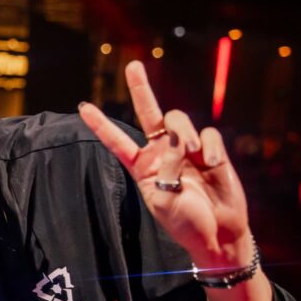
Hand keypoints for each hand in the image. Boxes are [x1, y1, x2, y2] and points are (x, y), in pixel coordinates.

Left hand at [79, 61, 253, 269]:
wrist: (217, 234)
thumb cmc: (185, 223)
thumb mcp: (163, 200)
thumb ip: (166, 168)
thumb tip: (180, 139)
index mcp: (141, 167)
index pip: (117, 141)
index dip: (101, 124)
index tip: (83, 107)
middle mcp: (161, 153)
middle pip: (149, 114)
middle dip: (141, 89)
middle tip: (132, 66)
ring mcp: (186, 149)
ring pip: (179, 121)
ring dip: (184, 133)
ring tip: (192, 154)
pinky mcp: (211, 150)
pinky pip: (209, 134)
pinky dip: (209, 147)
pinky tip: (211, 163)